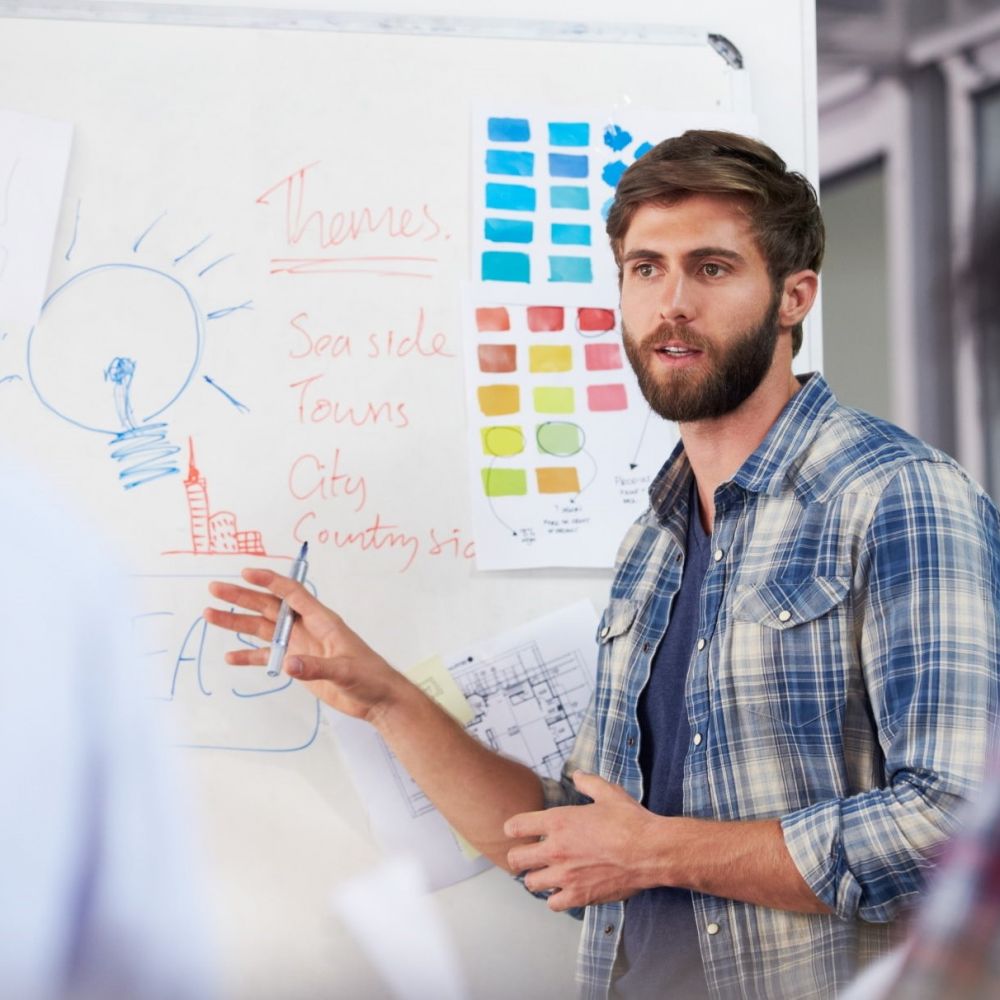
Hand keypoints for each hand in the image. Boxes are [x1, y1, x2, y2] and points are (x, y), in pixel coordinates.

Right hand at [204, 569, 401, 722]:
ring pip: (263, 629)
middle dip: (242, 597)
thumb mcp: (345, 670)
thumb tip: (288, 664)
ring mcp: (300, 645)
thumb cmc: (369, 676)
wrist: (377, 699)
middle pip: (269, 607)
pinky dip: (249, 656)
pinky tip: (230, 657)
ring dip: (238, 622)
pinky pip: (268, 656)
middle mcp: (307, 627)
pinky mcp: (297, 663)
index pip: (292, 593)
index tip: (245, 573)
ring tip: (210, 614)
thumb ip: (316, 667)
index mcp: (322, 620)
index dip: (269, 581)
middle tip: (215, 589)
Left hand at [503, 771, 661, 910]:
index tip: (517, 830)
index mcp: (559, 821)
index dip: (514, 828)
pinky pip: (553, 903)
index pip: (516, 826)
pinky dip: (555, 898)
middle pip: (516, 859)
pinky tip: (564, 889)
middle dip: (519, 856)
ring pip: (531, 883)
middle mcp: (556, 849)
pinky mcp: (579, 895)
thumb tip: (577, 776)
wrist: (651, 851)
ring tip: (546, 873)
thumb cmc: (631, 822)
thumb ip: (587, 782)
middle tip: (527, 856)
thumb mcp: (608, 792)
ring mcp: (566, 875)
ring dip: (536, 877)